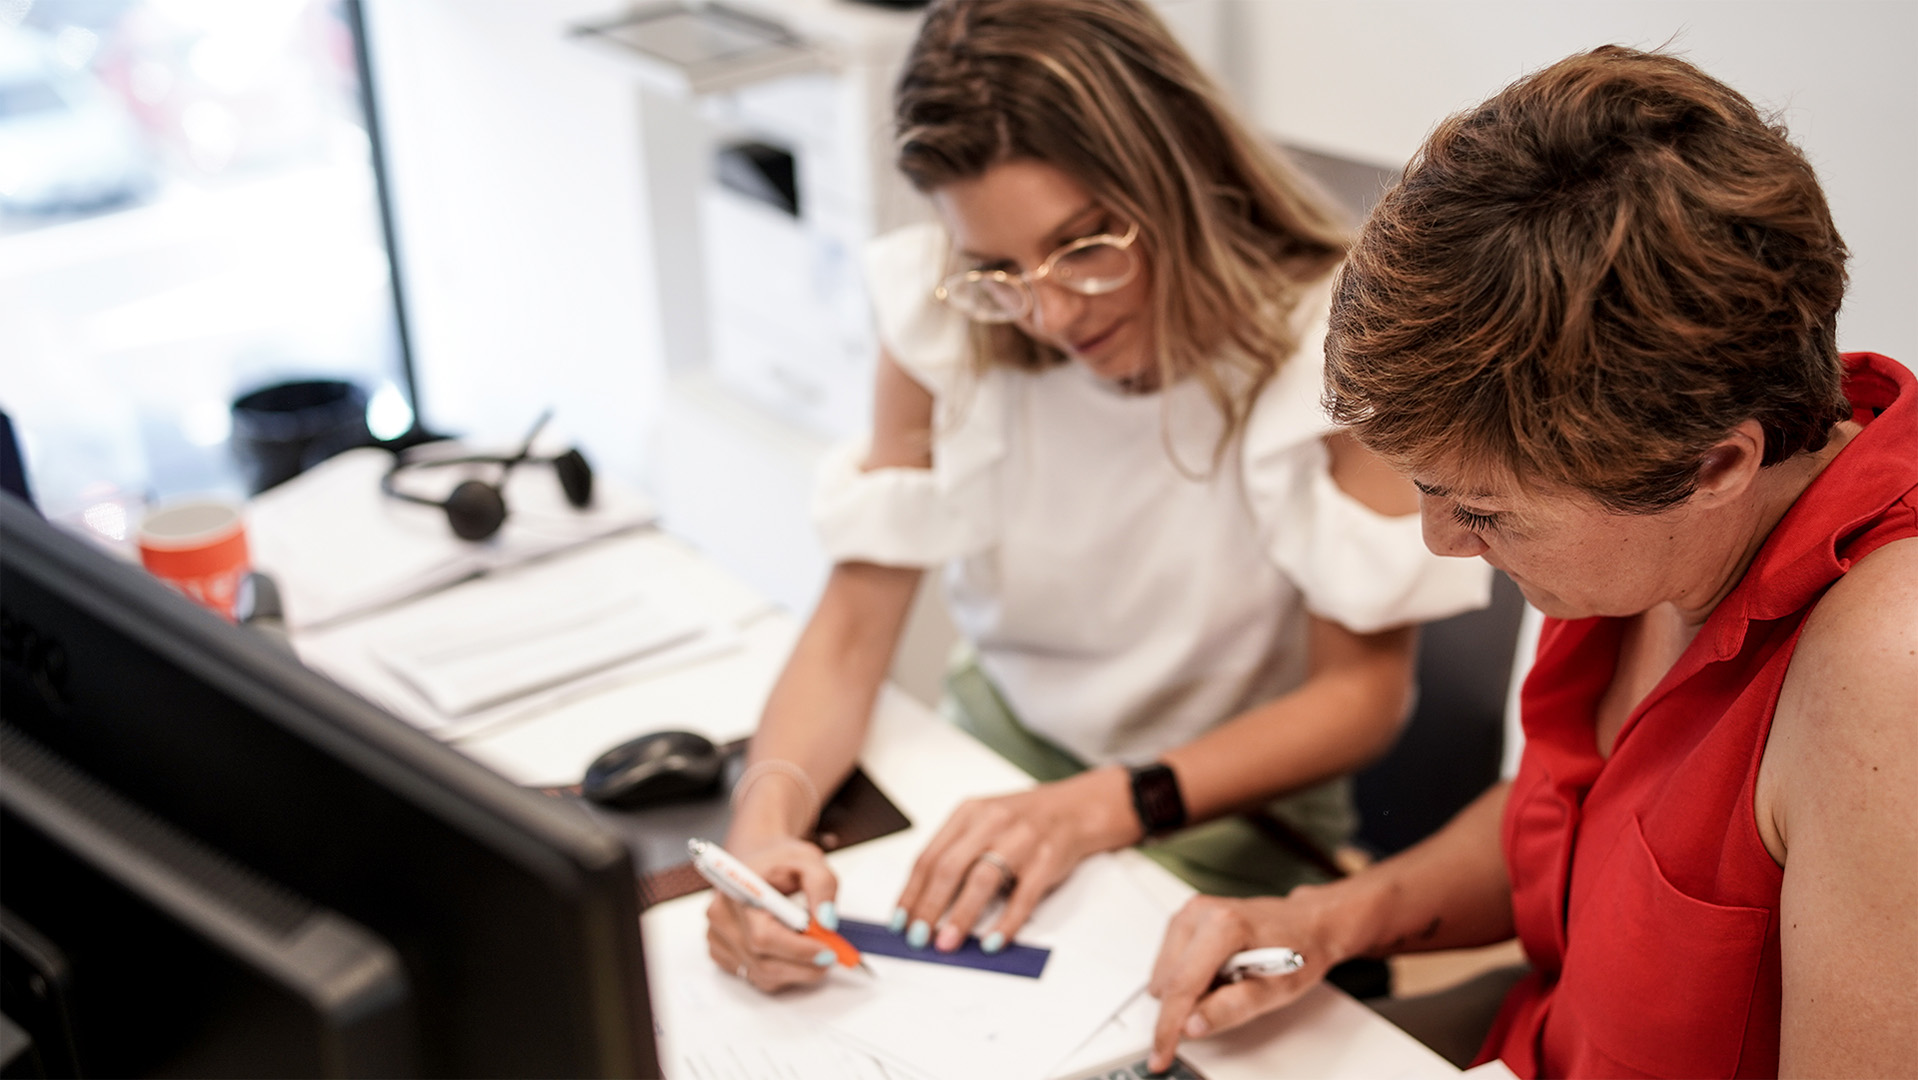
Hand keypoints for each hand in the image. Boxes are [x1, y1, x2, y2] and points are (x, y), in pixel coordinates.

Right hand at [704, 836, 839, 992]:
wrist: (759, 863)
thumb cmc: (781, 863)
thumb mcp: (810, 862)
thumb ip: (822, 887)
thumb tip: (826, 923)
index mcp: (738, 890)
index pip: (763, 936)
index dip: (797, 950)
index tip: (828, 952)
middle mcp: (721, 916)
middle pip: (763, 961)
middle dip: (804, 966)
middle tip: (831, 957)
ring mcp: (717, 937)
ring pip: (761, 974)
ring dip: (795, 972)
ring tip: (816, 953)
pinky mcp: (721, 953)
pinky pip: (755, 977)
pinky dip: (781, 973)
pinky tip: (792, 955)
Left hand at [893, 765, 1138, 952]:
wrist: (1075, 808)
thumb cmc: (1022, 821)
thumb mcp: (983, 823)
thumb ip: (955, 854)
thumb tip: (923, 902)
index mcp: (968, 813)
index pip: (929, 856)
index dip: (911, 891)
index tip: (899, 920)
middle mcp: (992, 822)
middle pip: (950, 867)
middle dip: (929, 906)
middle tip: (917, 936)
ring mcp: (1021, 840)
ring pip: (983, 879)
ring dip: (961, 916)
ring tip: (946, 942)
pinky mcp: (1046, 859)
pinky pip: (1023, 895)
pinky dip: (1006, 922)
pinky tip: (992, 941)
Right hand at [1145, 890, 1341, 1072]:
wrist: (1306, 923)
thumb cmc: (1298, 949)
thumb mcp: (1275, 989)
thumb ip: (1231, 1009)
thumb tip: (1192, 1026)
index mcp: (1223, 925)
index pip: (1182, 985)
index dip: (1168, 1026)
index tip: (1161, 1054)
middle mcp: (1200, 913)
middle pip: (1168, 980)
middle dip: (1187, 1006)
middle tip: (1230, 997)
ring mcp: (1190, 913)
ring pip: (1165, 974)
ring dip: (1189, 991)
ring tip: (1228, 980)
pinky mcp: (1185, 919)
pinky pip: (1170, 963)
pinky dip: (1190, 978)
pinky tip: (1217, 972)